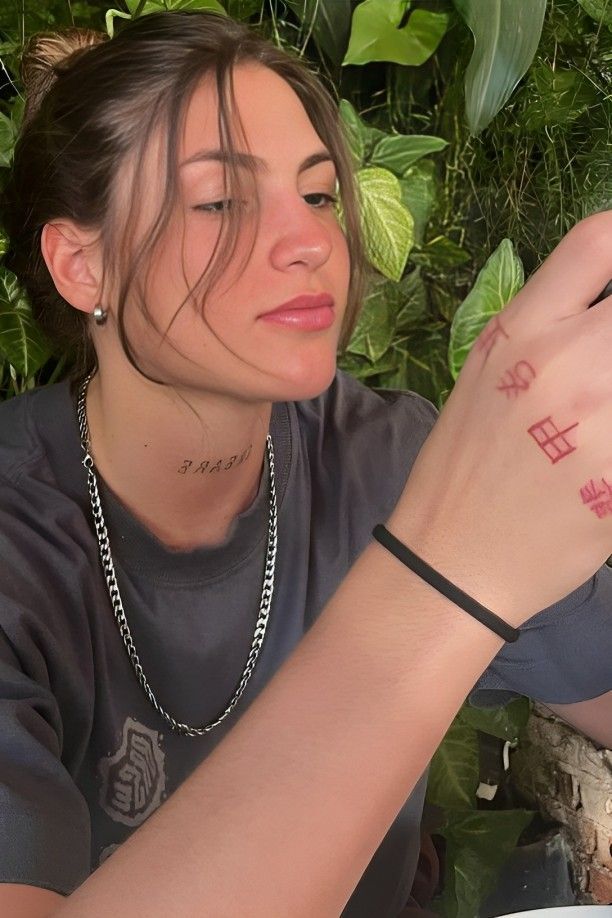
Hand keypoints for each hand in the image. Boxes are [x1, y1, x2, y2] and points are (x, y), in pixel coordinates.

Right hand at [393, 212, 611, 625]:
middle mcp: (564, 363)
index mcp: (518, 331)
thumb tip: (607, 310)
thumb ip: (549, 328)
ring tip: (609, 404)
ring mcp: (600, 422)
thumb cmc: (464, 465)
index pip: (599, 241)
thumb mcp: (486, 375)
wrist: (453, 558)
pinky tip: (610, 450)